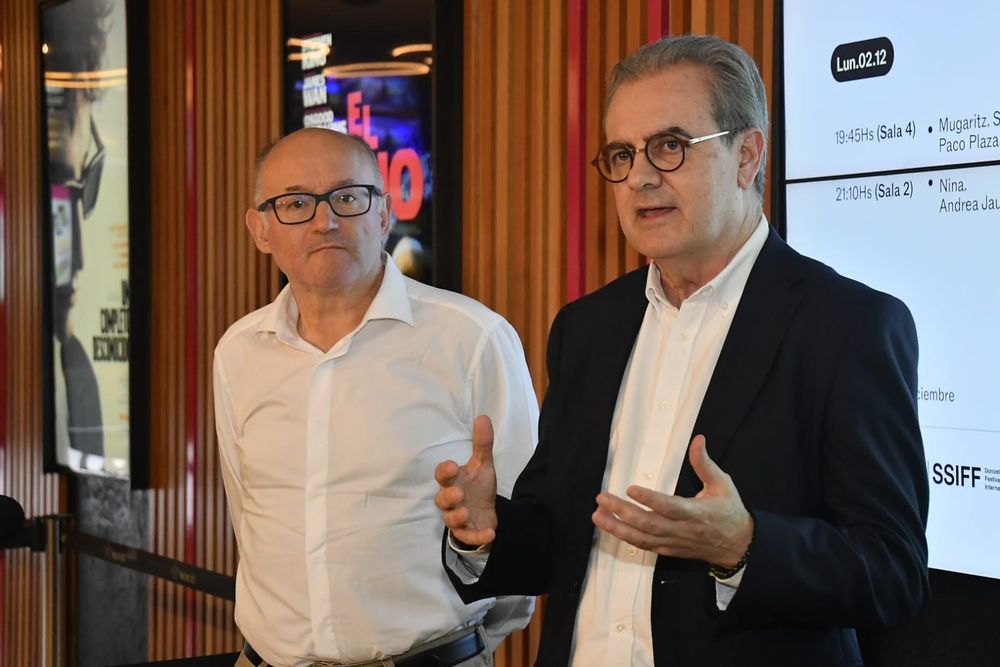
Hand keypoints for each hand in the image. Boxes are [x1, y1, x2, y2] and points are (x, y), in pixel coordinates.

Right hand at [434, 415, 498, 546]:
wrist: (486, 512)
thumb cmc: (478, 486)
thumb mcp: (483, 465)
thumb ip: (482, 444)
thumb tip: (483, 417)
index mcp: (452, 481)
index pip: (441, 475)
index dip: (444, 472)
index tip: (451, 466)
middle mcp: (451, 500)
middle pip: (441, 499)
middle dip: (448, 496)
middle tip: (458, 493)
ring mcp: (456, 518)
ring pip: (450, 519)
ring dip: (456, 517)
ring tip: (466, 513)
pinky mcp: (466, 533)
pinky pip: (468, 537)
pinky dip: (478, 537)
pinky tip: (490, 533)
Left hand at [592, 435, 752, 567]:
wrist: (738, 546)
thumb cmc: (729, 511)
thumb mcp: (722, 484)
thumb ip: (705, 463)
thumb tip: (698, 439)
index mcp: (696, 513)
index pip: (669, 507)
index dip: (649, 499)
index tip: (630, 488)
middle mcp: (682, 530)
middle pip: (648, 524)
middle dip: (622, 512)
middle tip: (602, 498)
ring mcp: (674, 543)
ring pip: (641, 538)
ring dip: (617, 527)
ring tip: (597, 515)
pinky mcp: (669, 551)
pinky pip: (644, 546)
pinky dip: (626, 537)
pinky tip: (611, 527)